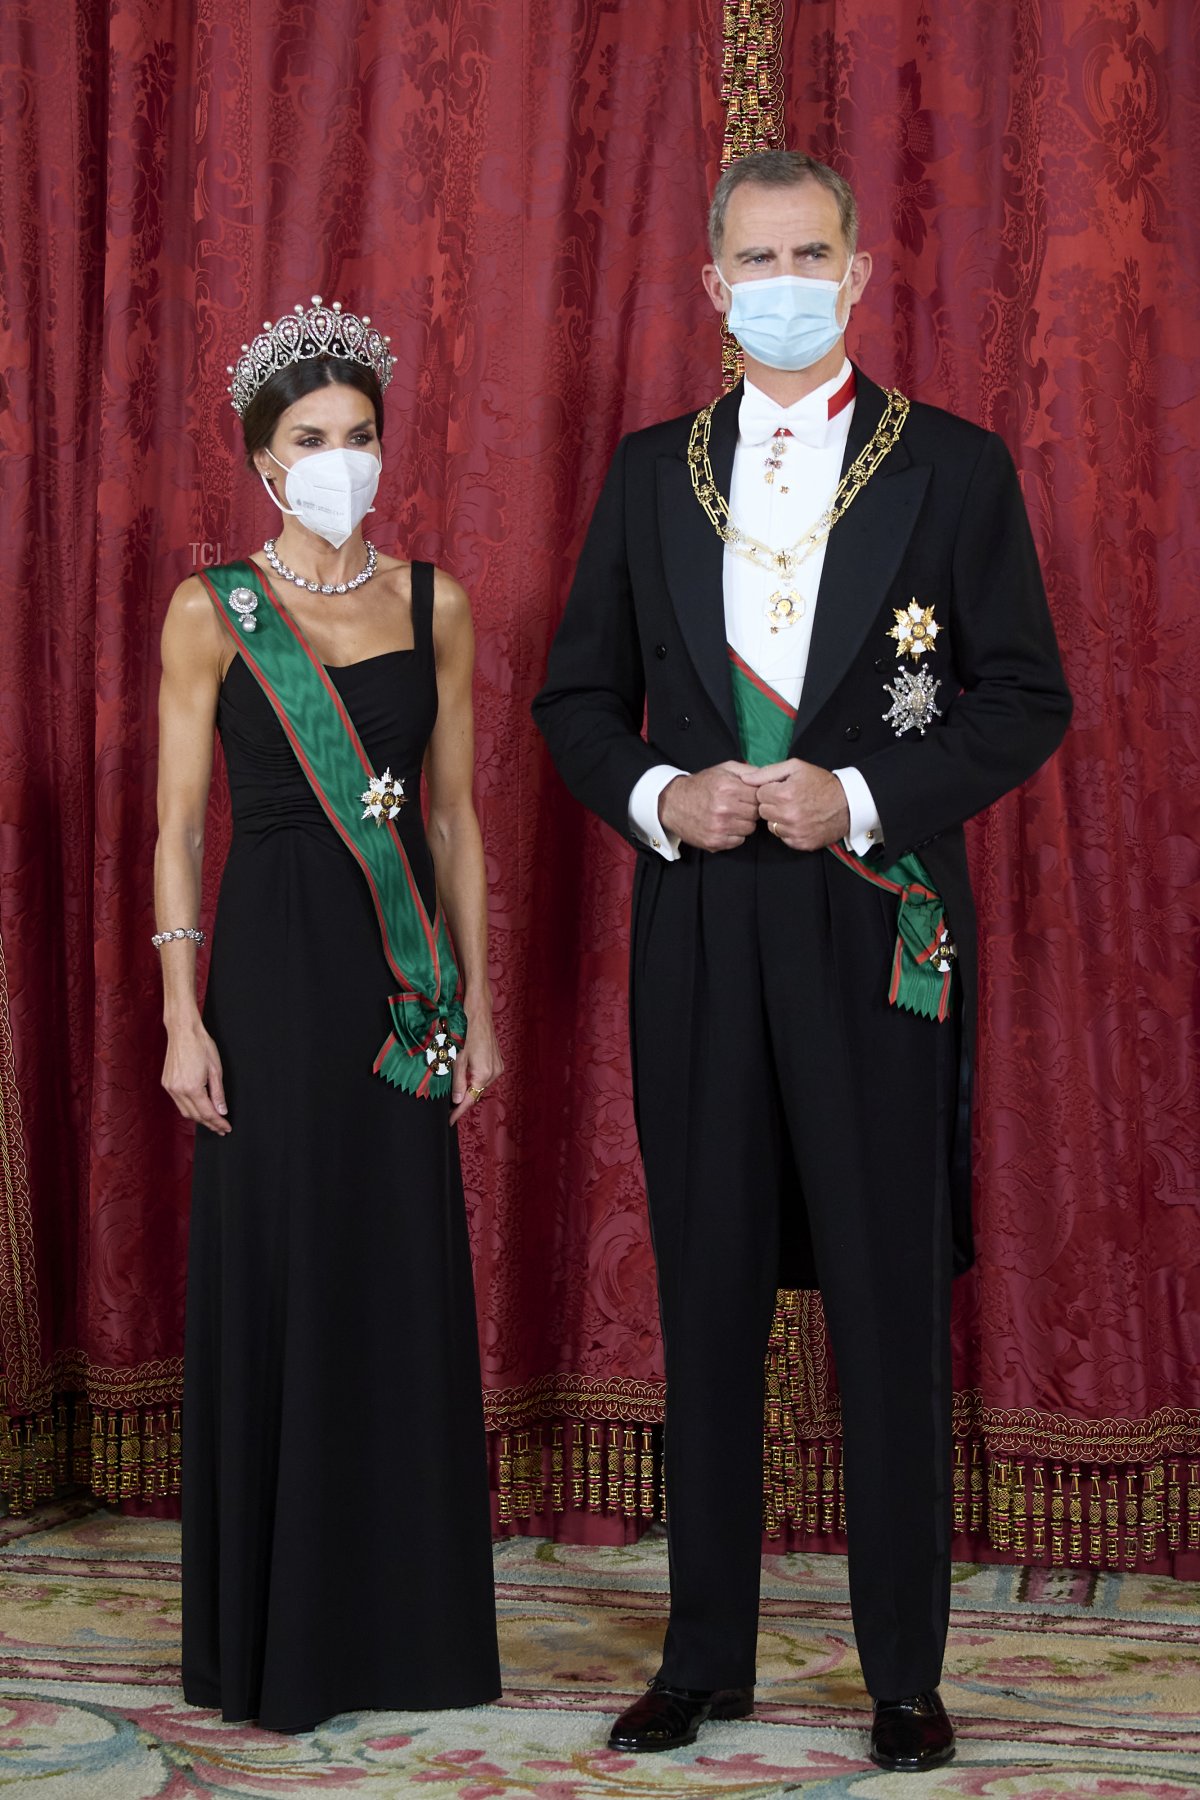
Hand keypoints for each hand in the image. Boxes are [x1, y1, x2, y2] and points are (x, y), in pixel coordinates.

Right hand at [162, 1021, 230, 1134]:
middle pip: (195, 1116)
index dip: (218, 1123)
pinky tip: (198, 1108)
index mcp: (192, 1087)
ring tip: (212, 1120)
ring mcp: (170, 1087)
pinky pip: (178, 1103)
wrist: (183, 1031)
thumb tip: (221, 1111)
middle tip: (221, 1128)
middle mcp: (178, 1090)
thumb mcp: (216, 1070)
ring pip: (185, 1112)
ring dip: (199, 1118)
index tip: (225, 1128)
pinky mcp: (166, 1083)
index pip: (207, 1113)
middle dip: (209, 1123)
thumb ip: (218, 1093)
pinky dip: (189, 1108)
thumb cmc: (201, 1045)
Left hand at [450, 1005, 502, 1125]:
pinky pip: (484, 1077)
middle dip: (462, 1101)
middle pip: (476, 1093)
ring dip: (468, 1089)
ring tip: (454, 1094)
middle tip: (448, 1109)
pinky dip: (474, 1080)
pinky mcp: (497, 1061)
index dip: (458, 1111)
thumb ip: (456, 1081)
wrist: (477, 1011)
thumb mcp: (456, 1058)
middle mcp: (494, 1072)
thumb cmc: (465, 1029)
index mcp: (483, 1073)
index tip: (450, 1120)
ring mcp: (497, 1066)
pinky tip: (465, 1079)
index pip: (469, 1099)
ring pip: (480, 1085)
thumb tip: (456, 1100)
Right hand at [659, 761, 761, 851]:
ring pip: (749, 829)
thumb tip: (769, 776)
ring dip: (743, 823)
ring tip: (731, 815)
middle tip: (739, 806)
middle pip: (756, 814)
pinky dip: (734, 835)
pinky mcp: (714, 842)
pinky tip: (724, 826)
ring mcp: (719, 827)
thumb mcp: (723, 769)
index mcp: (728, 788)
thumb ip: (748, 770)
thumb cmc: (701, 785)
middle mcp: (724, 808)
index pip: (759, 796)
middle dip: (750, 810)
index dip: (756, 796)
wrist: (672, 803)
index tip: (748, 796)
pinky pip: (738, 841)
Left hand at [755, 759, 849, 850]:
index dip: (770, 790)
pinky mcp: (801, 843)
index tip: (781, 789)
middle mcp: (788, 815)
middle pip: (763, 812)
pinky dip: (789, 831)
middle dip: (772, 805)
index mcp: (784, 794)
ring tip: (795, 810)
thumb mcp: (796, 768)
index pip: (759, 795)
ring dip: (779, 819)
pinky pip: (783, 838)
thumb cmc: (820, 783)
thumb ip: (767, 772)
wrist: (848, 804)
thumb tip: (745, 778)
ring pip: (771, 826)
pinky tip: (801, 821)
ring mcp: (795, 831)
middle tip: (788, 799)